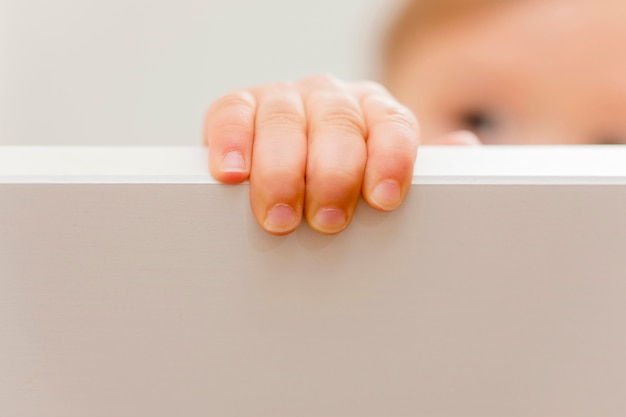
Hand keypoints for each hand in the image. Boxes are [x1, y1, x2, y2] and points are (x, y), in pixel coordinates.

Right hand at [204, 75, 418, 234]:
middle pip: (337, 123)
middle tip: (328, 221)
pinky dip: (231, 141)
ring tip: (282, 216)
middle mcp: (331, 98)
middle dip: (333, 174)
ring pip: (285, 120)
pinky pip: (231, 112)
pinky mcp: (239, 108)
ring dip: (282, 170)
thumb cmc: (344, 183)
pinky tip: (233, 172)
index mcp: (373, 111)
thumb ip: (420, 168)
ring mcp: (284, 99)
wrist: (295, 165)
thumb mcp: (382, 178)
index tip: (384, 199)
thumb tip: (463, 148)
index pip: (391, 124)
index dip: (390, 159)